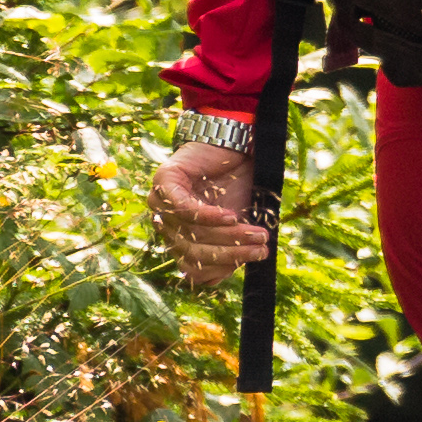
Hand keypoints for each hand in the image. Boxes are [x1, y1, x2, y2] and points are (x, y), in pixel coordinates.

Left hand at [150, 131, 268, 287]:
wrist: (235, 144)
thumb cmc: (237, 185)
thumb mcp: (238, 223)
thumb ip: (230, 248)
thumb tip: (224, 277)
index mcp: (180, 238)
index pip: (193, 266)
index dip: (224, 267)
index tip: (257, 257)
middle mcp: (165, 223)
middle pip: (191, 253)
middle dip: (231, 252)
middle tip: (261, 247)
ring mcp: (160, 203)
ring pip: (190, 233)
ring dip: (227, 234)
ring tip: (255, 231)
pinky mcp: (163, 182)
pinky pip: (183, 209)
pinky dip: (208, 216)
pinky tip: (231, 215)